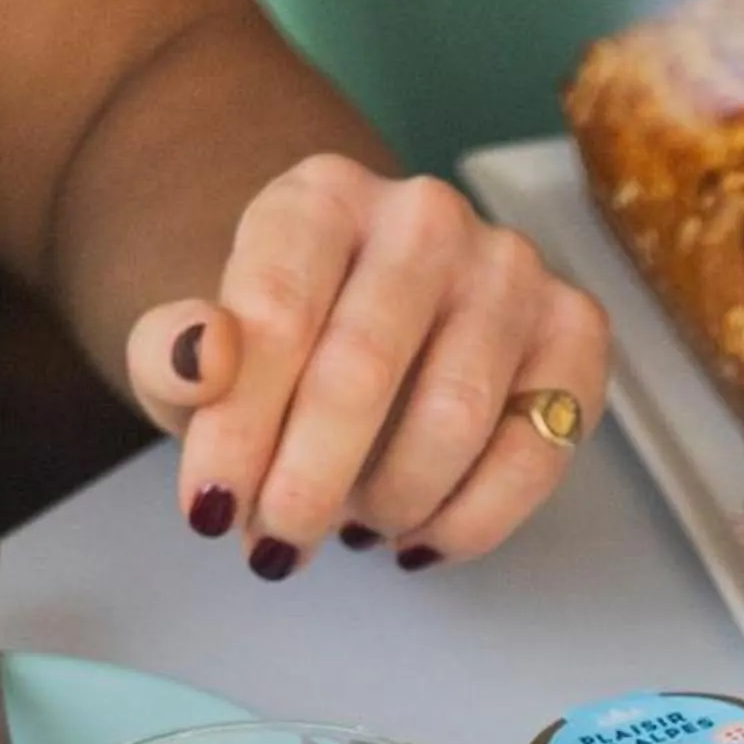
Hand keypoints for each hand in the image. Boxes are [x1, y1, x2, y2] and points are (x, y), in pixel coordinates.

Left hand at [124, 157, 609, 580]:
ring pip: (454, 421)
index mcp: (322, 196)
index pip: (275, 314)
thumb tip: (198, 357)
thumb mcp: (199, 348)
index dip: (238, 428)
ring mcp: (512, 272)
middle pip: (364, 369)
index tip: (210, 513)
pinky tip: (419, 540)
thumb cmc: (284, 345)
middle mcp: (427, 217)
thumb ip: (168, 353)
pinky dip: (471, 522)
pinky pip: (533, 456)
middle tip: (280, 548)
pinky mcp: (576, 336)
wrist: (371, 311)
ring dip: (393, 502)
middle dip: (312, 481)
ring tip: (354, 526)